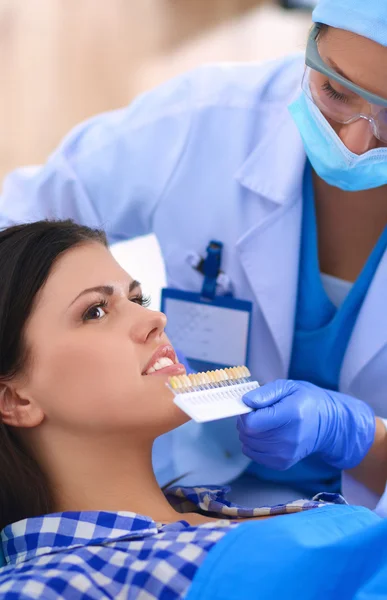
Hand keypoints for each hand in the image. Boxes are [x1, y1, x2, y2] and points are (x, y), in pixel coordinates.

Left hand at [237, 379, 375, 470]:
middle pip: (248, 434)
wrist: (326, 425)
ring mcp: (286, 454)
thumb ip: (265, 392)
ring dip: (249, 433)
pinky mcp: (282, 464)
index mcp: (291, 415)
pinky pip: (253, 454)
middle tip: (258, 413)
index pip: (252, 423)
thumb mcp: (287, 387)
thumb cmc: (305, 401)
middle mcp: (289, 438)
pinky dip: (253, 444)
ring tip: (263, 423)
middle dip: (246, 421)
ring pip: (248, 444)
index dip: (245, 413)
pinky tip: (266, 435)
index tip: (252, 406)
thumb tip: (246, 401)